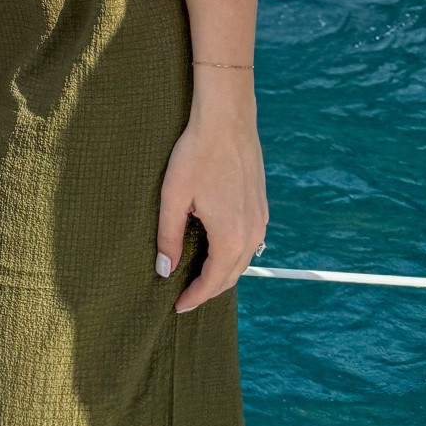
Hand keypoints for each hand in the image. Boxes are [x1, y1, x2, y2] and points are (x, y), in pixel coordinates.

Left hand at [156, 73, 267, 313]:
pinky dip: (232, 254)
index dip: (195, 297)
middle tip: (185, 296)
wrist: (227, 119)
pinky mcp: (261, 206)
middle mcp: (252, 235)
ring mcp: (260, 220)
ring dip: (222, 272)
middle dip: (208, 289)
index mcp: (230, 237)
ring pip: (242, 260)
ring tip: (198, 275)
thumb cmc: (196, 153)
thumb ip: (168, 236)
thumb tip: (164, 270)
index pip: (213, 282)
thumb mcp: (173, 196)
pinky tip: (215, 246)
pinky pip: (248, 242)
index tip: (177, 306)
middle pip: (231, 276)